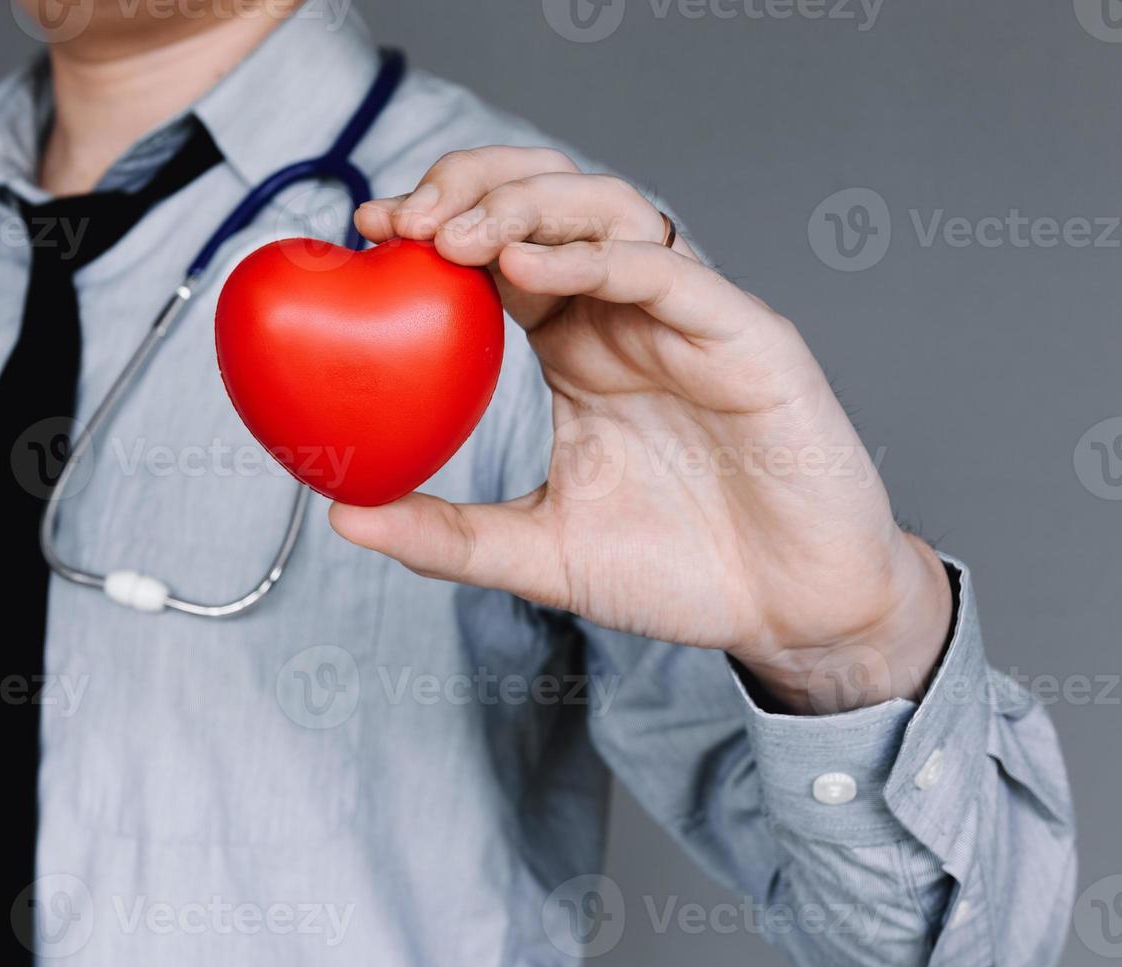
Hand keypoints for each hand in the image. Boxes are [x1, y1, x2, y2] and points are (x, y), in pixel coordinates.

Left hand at [330, 146, 952, 712]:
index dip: (433, 228)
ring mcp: (685, 319)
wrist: (789, 612)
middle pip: (545, 205)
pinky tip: (527, 269)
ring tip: (455, 236)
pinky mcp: (745, 334)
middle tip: (401, 220)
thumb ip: (445, 535)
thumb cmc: (677, 573)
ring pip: (605, 211)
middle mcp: (625, 317)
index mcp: (576, 349)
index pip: (496, 256)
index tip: (365, 233)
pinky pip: (664, 271)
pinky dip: (592, 258)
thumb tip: (341, 515)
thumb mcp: (538, 552)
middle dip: (469, 189)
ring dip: (523, 205)